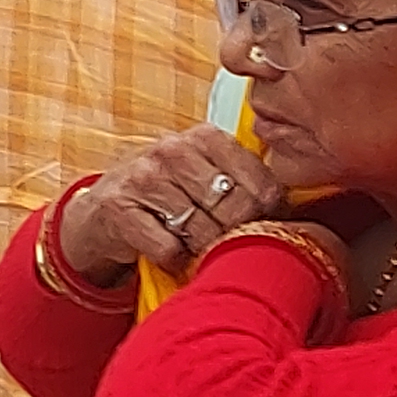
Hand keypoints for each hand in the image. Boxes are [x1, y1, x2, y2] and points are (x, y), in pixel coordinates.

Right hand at [59, 128, 283, 286]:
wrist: (102, 212)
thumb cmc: (167, 195)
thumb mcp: (205, 175)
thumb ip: (245, 182)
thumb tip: (294, 212)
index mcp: (207, 136)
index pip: (264, 186)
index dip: (266, 217)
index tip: (255, 227)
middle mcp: (174, 149)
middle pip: (235, 210)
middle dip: (232, 236)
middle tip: (220, 242)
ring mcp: (145, 177)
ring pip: (202, 231)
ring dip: (200, 249)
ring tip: (191, 243)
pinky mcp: (120, 208)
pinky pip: (168, 249)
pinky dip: (173, 259)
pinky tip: (166, 249)